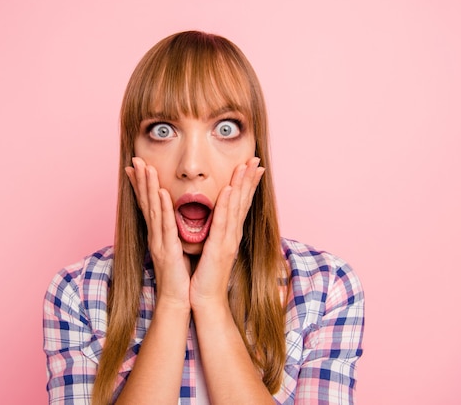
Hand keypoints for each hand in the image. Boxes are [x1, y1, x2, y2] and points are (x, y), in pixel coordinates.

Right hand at [126, 157, 190, 308]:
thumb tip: (175, 219)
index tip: (136, 167)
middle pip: (146, 203)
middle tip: (136, 160)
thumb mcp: (176, 249)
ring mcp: (160, 243)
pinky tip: (162, 194)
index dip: (141, 186)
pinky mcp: (168, 251)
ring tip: (146, 168)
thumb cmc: (179, 277)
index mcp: (159, 235)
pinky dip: (164, 209)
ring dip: (150, 188)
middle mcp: (156, 236)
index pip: (148, 205)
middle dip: (141, 180)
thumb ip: (173, 233)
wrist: (178, 301)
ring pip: (154, 210)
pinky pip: (166, 226)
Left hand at [189, 157, 264, 310]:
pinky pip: (221, 223)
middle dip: (248, 179)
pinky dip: (225, 205)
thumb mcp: (211, 248)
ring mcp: (228, 241)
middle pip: (243, 202)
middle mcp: (233, 235)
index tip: (253, 166)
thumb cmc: (205, 275)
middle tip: (255, 159)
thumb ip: (214, 232)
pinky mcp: (219, 249)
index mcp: (230, 234)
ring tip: (245, 166)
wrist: (205, 299)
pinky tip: (228, 190)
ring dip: (240, 185)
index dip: (248, 184)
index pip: (241, 204)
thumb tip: (214, 218)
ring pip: (235, 208)